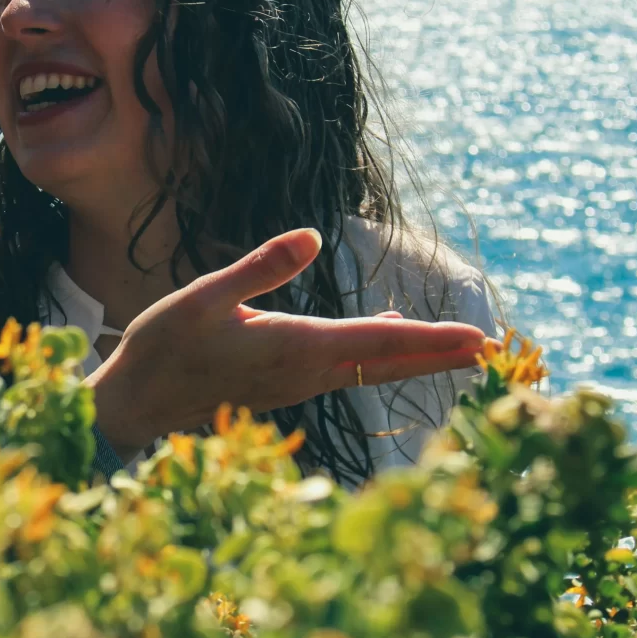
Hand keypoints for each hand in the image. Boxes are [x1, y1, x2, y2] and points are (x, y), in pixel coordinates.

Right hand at [85, 228, 487, 459]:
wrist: (138, 403)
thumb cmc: (165, 345)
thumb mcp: (205, 296)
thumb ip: (261, 266)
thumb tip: (313, 234)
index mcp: (294, 347)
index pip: (380, 343)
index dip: (434, 339)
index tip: (481, 338)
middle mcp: (307, 372)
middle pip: (390, 363)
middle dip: (444, 355)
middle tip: (498, 349)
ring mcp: (298, 384)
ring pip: (373, 371)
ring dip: (419, 359)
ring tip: (462, 348)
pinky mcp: (287, 386)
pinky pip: (350, 371)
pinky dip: (383, 358)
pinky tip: (389, 336)